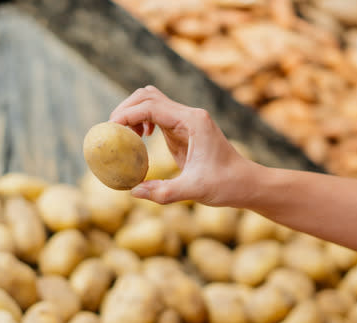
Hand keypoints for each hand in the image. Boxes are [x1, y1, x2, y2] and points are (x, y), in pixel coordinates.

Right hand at [109, 86, 253, 205]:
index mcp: (193, 121)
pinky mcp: (184, 130)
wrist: (247, 183)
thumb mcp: (195, 191)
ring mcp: (186, 120)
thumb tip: (133, 191)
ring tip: (124, 136)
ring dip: (133, 113)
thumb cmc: (227, 185)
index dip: (127, 114)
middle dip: (126, 109)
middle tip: (112, 132)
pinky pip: (157, 116)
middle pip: (148, 96)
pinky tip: (140, 139)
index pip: (151, 106)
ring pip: (151, 102)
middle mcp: (189, 115)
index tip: (110, 130)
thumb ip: (164, 192)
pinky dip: (142, 121)